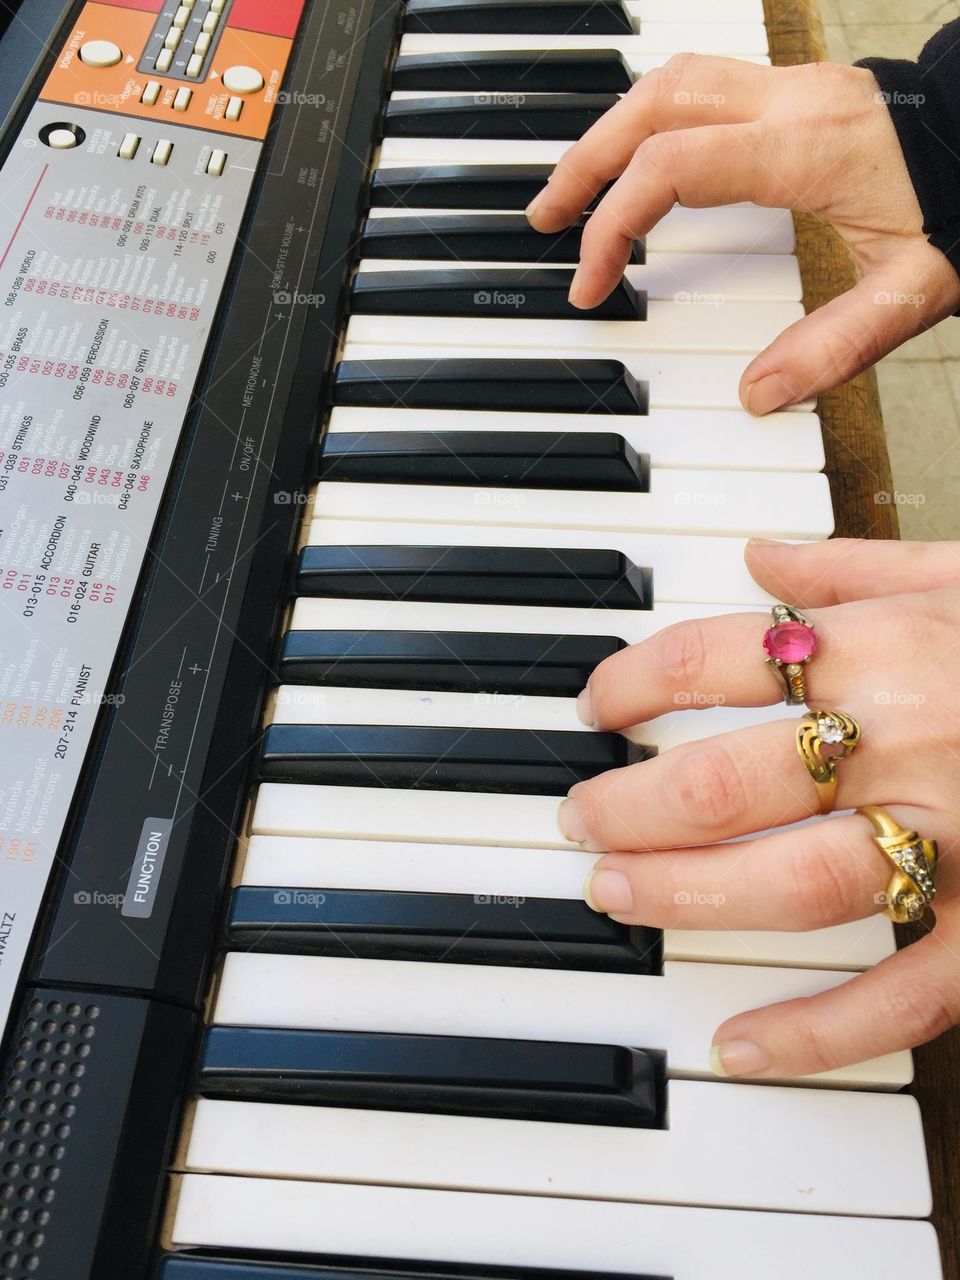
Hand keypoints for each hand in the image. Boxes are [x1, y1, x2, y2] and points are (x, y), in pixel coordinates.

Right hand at [526, 55, 959, 413]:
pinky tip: (640, 160)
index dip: (614, 225)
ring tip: (576, 188)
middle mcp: (790, 101)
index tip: (592, 285)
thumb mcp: (917, 289)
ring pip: (670, 81)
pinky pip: (700, 86)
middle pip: (652, 106)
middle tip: (546, 220)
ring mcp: (793, 85)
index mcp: (808, 148)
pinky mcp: (799, 89)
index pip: (672, 168)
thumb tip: (759, 395)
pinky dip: (652, 121)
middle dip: (586, 164)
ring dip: (612, 132)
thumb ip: (838, 346)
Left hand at [560, 538, 959, 1076]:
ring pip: (790, 884)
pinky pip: (903, 996)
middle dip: (629, 804)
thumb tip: (760, 555)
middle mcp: (911, 739)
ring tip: (614, 894)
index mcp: (893, 643)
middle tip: (579, 817)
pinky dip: (817, 1033)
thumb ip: (856, 565)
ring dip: (683, 895)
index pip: (716, 656)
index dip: (631, 680)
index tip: (596, 706)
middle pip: (725, 781)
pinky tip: (739, 1044)